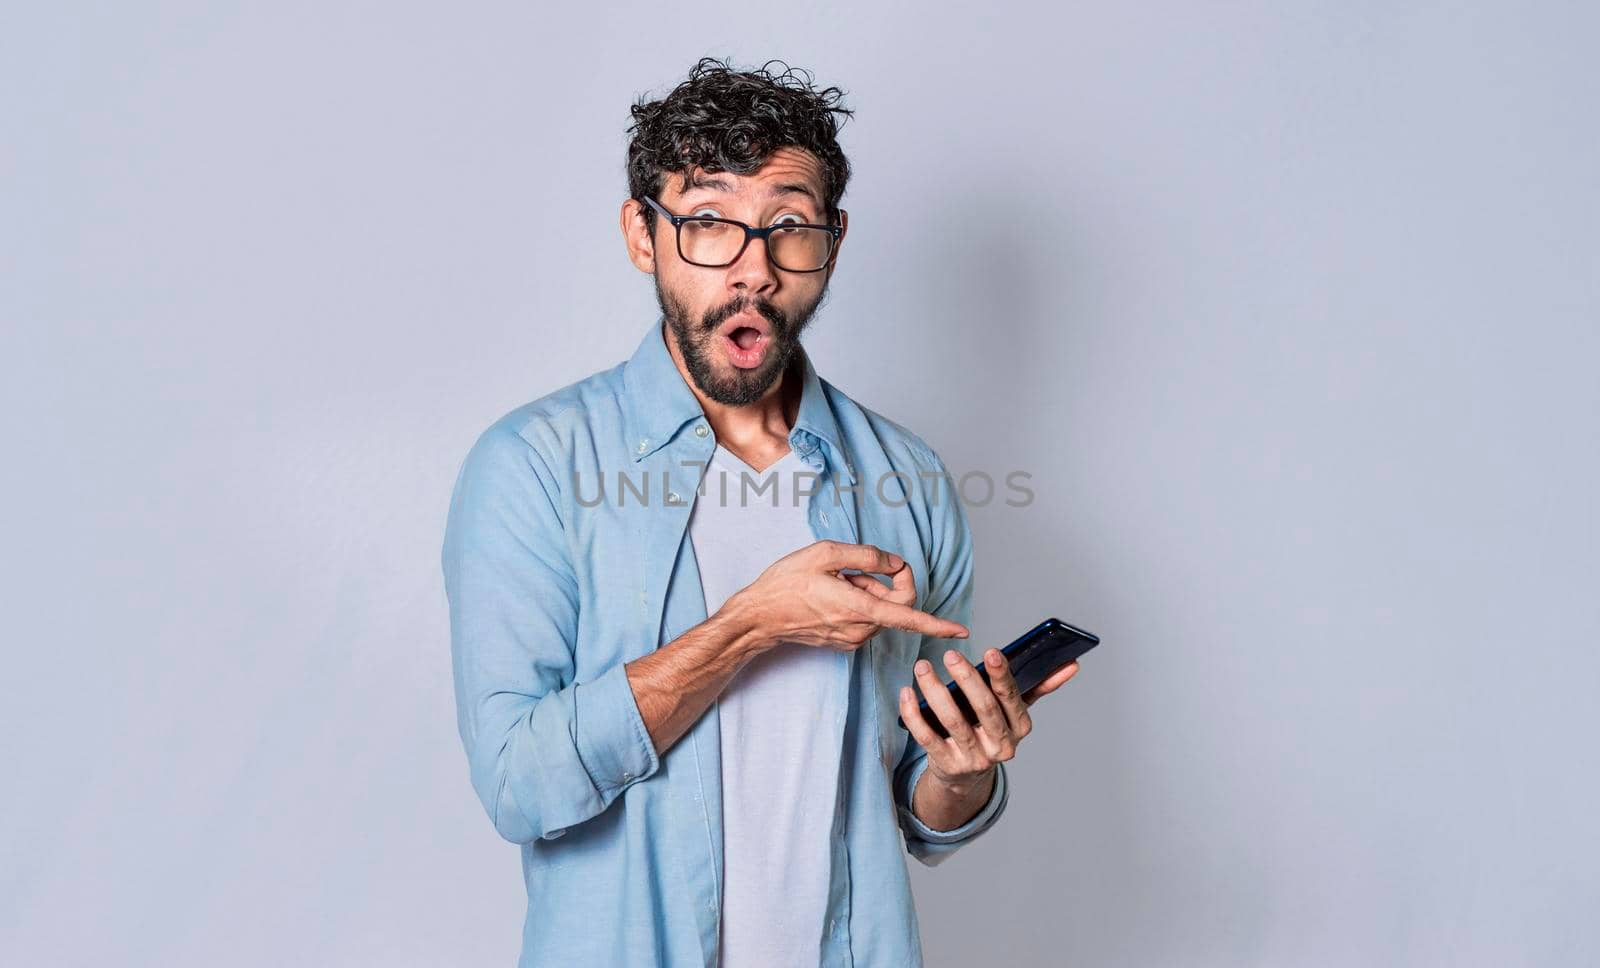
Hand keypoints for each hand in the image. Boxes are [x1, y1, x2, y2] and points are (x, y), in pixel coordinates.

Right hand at [719, 540, 969, 652]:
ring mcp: (852, 639)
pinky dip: (857, 602)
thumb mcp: (825, 554)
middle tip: (854, 569)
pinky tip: (832, 595)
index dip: (938, 624)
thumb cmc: (786, 583)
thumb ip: (867, 556)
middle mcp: (859, 629)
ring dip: (867, 591)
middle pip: (895, 604)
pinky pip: (865, 618)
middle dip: (884, 582)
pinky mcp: (844, 642)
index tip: (960, 630)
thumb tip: (896, 563)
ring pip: (879, 610)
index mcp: (858, 607)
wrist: (758, 617)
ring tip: (836, 582)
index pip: (908, 617)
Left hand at [899, 647, 1080, 787]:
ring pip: (952, 720)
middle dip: (967, 678)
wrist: (965, 777)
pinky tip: (906, 692)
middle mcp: (1000, 746)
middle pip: (984, 709)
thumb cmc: (990, 731)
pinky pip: (926, 736)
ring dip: (935, 691)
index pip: (1012, 698)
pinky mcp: (946, 765)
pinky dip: (914, 713)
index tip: (991, 652)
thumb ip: (1040, 686)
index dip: (1002, 675)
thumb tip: (1071, 664)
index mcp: (1020, 728)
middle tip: (950, 655)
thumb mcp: (1015, 712)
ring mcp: (973, 758)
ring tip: (923, 667)